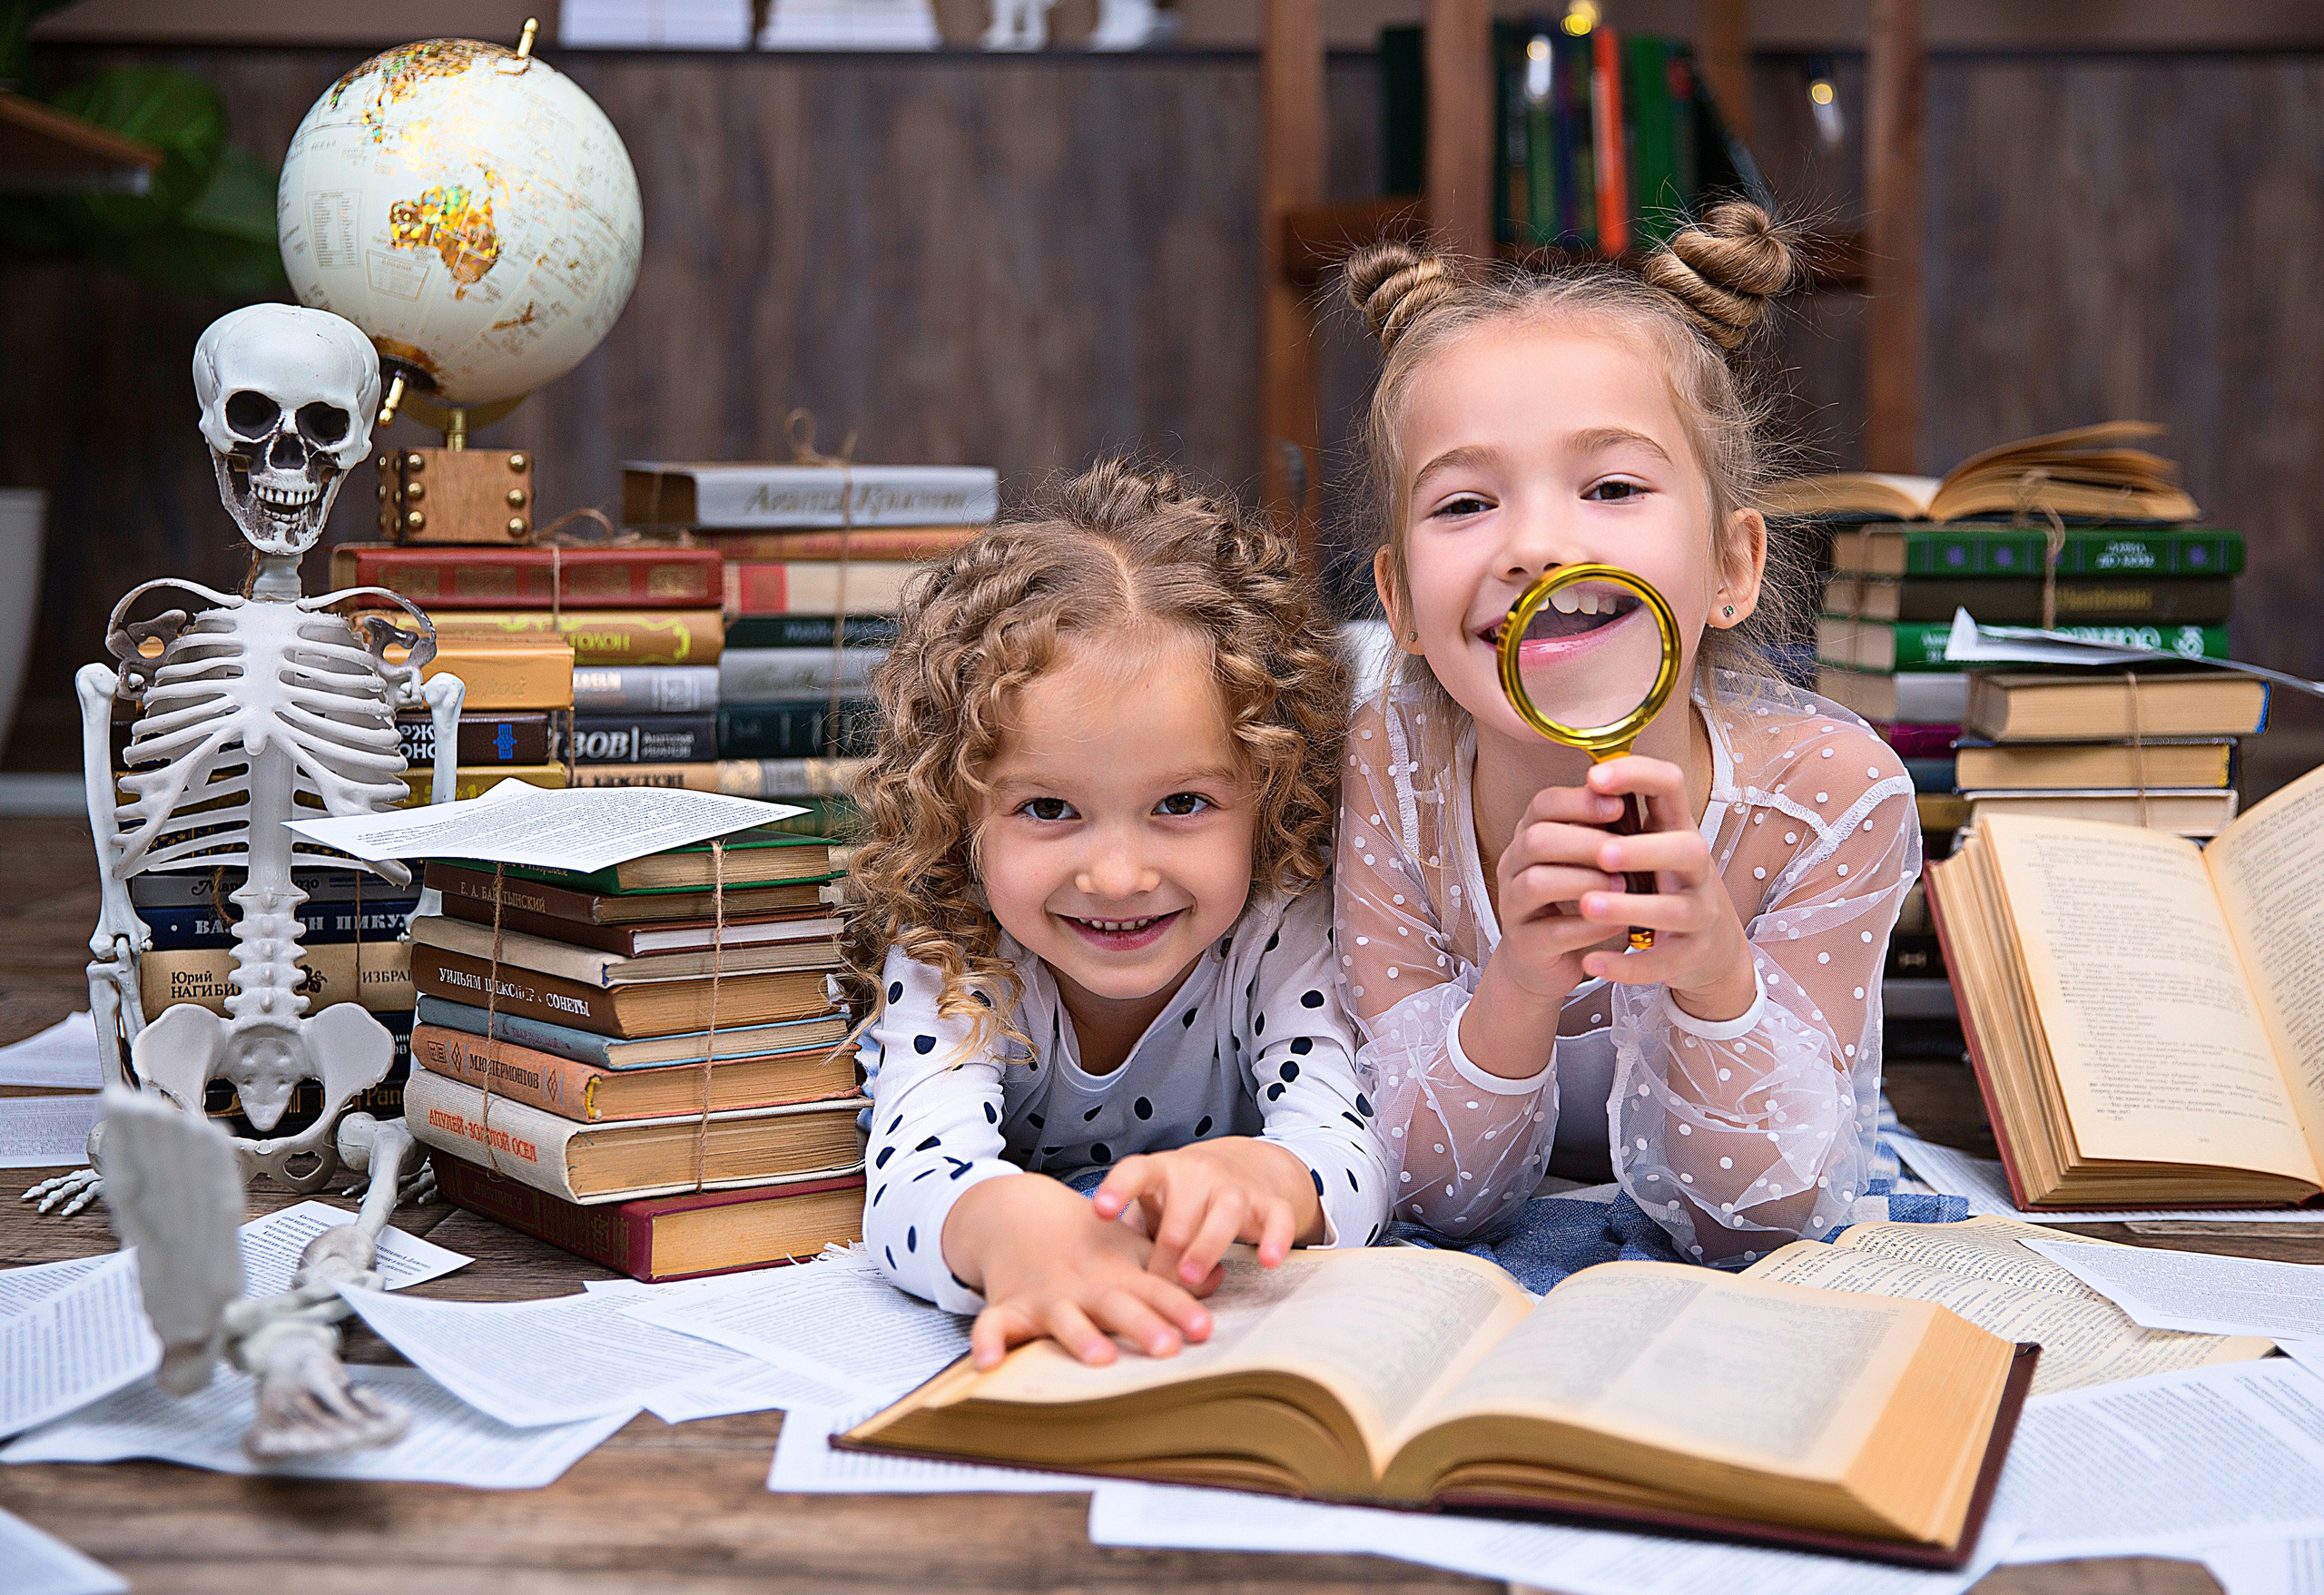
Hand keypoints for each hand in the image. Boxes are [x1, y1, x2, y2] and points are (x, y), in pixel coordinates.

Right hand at [942, 1173, 1211, 1370]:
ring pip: (1063, 1319)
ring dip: (1080, 1336)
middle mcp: (1084, 1286)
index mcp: (1117, 1274)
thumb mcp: (1129, 1251)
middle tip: (1168, 1347)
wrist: (1018, 1213)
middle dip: (1142, 1324)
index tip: (1204, 1329)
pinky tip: (988, 1361)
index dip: (1180, 1309)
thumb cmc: (1087, 1244)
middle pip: (1117, 1305)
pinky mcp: (1010, 1306)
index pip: (1156, 1290)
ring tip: (1100, 1357)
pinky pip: (994, 1324)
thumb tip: (1219, 1279)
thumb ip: (1170, 1271)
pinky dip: (989, 1340)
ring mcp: (1046, 1297)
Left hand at [1093, 1137, 1322, 1290]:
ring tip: (1192, 1278)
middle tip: (1155, 1286)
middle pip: (1181, 1213)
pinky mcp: (1268, 1202)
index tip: (1101, 1210)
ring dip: (1206, 1247)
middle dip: (1166, 1253)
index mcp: (1161, 1172)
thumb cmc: (1183, 1198)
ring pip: (1225, 1212)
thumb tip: (1097, 1281)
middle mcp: (1198, 1173)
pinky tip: (1267, 1261)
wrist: (1245, 1164)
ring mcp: (1235, 1186)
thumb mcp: (1153, 1205)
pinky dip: (1274, 1239)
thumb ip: (1132, 1235)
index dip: (1118, 1190)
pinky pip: (1276, 1218)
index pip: (1135, 1172)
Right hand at [1484, 779, 1633, 1006]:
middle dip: (1586, 842)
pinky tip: (1617, 922)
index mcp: (1529, 836)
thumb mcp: (1587, 859)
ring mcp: (1512, 906)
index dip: (1580, 801)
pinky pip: (1551, 932)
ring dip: (1584, 881)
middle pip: (1536, 840)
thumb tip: (1629, 794)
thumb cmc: (1576, 900)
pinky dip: (1589, 926)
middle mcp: (1513, 866)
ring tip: (1622, 886)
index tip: (1619, 806)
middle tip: (1624, 852)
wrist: (1550, 960)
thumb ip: (1600, 831)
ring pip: (1536, 883)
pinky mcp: (1524, 945)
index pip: (1543, 804)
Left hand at [1572, 755, 1755, 1021]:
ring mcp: (1700, 914)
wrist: (1710, 950)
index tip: (1595, 778)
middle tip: (1602, 853)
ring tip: (1586, 906)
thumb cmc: (1666, 885)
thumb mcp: (1652, 844)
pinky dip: (1627, 966)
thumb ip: (1623, 817)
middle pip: (1688, 849)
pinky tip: (1589, 962)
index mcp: (1677, 830)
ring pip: (1676, 910)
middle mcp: (1696, 869)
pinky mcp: (1692, 955)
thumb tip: (1585, 777)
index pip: (1671, 785)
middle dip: (1645, 849)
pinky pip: (1664, 962)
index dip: (1637, 775)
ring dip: (1631, 907)